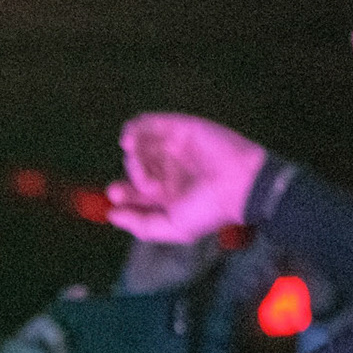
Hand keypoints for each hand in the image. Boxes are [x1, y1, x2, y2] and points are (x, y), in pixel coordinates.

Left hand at [106, 114, 267, 243]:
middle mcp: (166, 170)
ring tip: (133, 151)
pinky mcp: (179, 128)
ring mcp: (172, 148)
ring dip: (131, 149)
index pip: (133, 191)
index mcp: (165, 194)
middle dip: (132, 171)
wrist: (241, 184)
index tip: (116, 193)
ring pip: (139, 144)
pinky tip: (130, 138)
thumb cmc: (209, 210)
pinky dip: (135, 128)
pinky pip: (149, 124)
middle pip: (134, 166)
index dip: (119, 192)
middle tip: (145, 180)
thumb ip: (141, 225)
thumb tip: (112, 215)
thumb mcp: (173, 227)